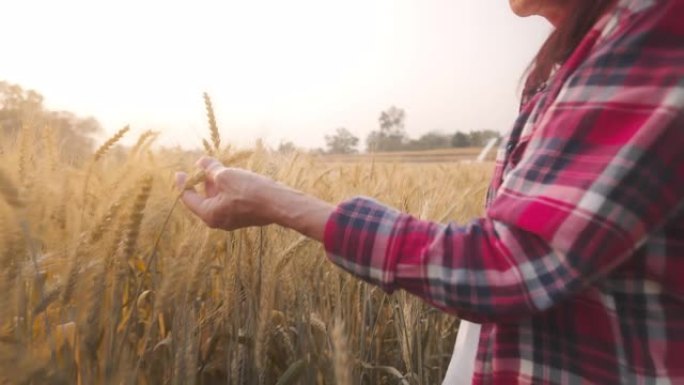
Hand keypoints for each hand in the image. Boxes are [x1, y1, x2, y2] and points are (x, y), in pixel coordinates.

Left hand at [175, 156, 334, 239]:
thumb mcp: (226, 175)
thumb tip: (201, 163)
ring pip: (217, 199)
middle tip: (203, 165)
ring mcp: (232, 219)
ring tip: (218, 167)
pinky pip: (229, 201)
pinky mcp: (244, 216)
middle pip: (203, 198)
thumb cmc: (251, 191)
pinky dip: (227, 189)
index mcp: (209, 214)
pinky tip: (233, 176)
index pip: (188, 198)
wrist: (279, 204)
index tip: (179, 172)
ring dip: (216, 183)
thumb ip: (210, 169)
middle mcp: (218, 220)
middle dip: (202, 180)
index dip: (183, 183)